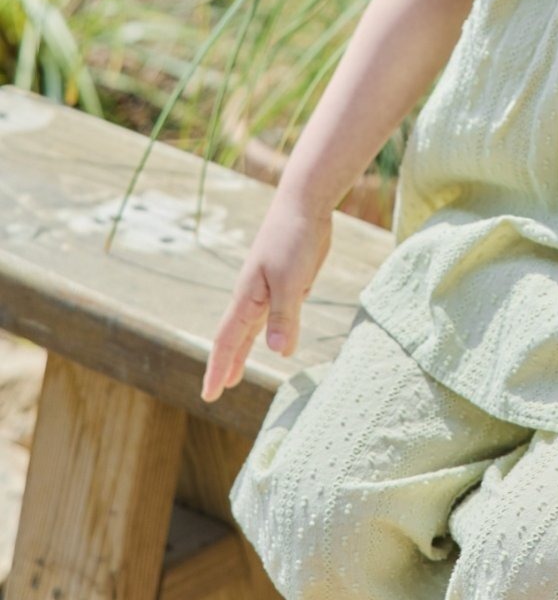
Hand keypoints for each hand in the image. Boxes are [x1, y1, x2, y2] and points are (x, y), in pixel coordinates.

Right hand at [201, 187, 332, 402]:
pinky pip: (274, 315)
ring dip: (245, 350)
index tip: (210, 396)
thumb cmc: (293, 238)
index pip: (228, 341)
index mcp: (248, 297)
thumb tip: (278, 353)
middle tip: (219, 390)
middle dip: (227, 363)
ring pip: (254, 327)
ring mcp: (270, 288)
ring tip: (239, 372)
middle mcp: (255, 295)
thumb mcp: (290, 281)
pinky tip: (274, 338)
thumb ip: (284, 316)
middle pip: (236, 337)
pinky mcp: (289, 281)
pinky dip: (268, 331)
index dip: (219, 369)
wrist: (305, 203)